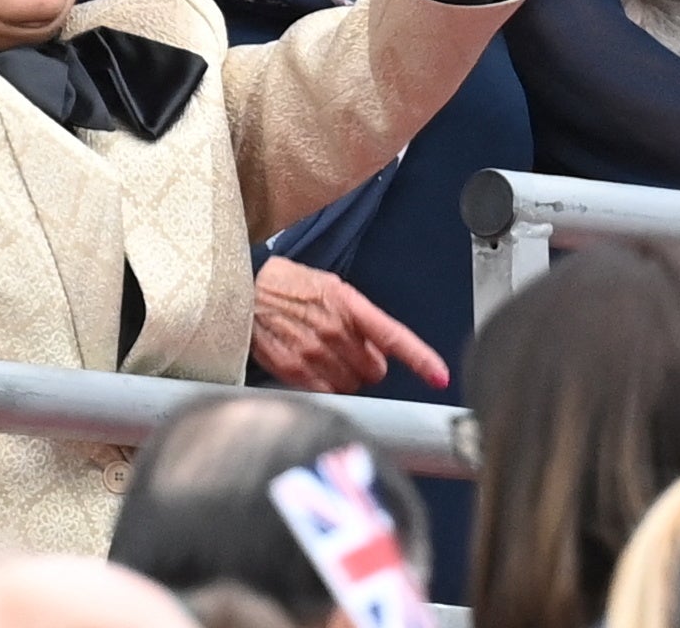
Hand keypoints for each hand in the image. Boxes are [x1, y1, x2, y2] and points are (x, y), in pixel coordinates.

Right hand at [250, 256, 448, 394]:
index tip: (440, 377)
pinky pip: (326, 392)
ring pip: (352, 385)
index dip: (420, 359)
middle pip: (375, 371)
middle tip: (344, 349)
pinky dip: (325, 386)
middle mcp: (333, 329)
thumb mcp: (329, 287)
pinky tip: (310, 367)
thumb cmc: (286, 286)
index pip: (393, 335)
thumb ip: (359, 317)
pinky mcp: (293, 369)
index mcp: (347, 303)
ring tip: (321, 355)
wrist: (240, 290)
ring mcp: (313, 351)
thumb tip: (381, 350)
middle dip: (365, 364)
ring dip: (344, 376)